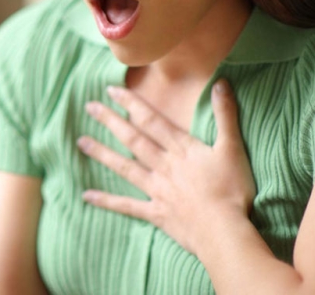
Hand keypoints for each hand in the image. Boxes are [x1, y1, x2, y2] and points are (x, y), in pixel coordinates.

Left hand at [77, 80, 255, 254]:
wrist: (225, 232)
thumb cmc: (233, 190)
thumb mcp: (233, 148)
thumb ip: (225, 115)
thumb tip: (221, 82)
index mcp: (182, 149)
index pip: (152, 120)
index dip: (131, 103)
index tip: (111, 90)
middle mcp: (164, 166)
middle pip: (133, 139)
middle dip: (110, 121)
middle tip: (89, 107)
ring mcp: (157, 190)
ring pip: (124, 168)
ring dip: (102, 154)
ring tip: (81, 142)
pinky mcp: (156, 213)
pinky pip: (126, 206)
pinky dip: (106, 201)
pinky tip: (86, 195)